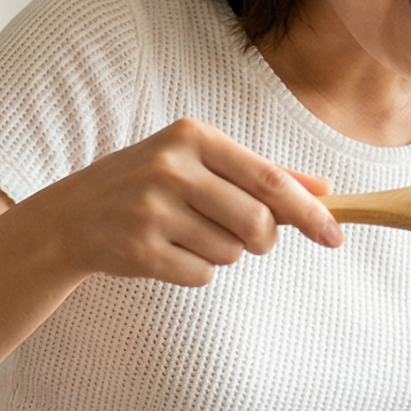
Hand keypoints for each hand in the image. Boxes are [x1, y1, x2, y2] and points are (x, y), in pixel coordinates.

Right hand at [26, 119, 341, 286]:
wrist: (74, 215)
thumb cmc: (150, 184)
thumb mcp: (200, 162)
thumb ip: (263, 173)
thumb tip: (326, 189)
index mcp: (192, 136)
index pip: (269, 179)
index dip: (309, 211)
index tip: (336, 235)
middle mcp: (170, 167)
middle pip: (256, 222)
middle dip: (265, 240)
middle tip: (253, 240)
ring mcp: (151, 209)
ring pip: (230, 252)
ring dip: (223, 253)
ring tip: (190, 234)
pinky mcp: (138, 249)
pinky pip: (200, 275)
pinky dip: (196, 270)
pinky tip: (169, 251)